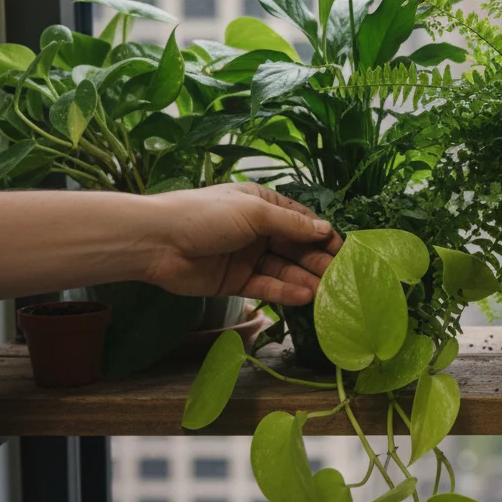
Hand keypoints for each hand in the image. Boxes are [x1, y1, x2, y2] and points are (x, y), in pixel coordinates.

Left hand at [144, 183, 342, 305]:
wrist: (156, 242)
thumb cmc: (207, 216)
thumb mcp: (254, 213)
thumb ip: (291, 224)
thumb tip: (325, 229)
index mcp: (262, 205)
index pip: (301, 221)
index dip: (323, 235)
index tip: (344, 252)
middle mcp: (258, 230)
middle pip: (295, 247)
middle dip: (317, 260)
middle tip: (340, 277)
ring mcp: (247, 257)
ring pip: (283, 269)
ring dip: (304, 279)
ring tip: (327, 291)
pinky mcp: (236, 282)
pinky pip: (266, 286)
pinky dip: (285, 291)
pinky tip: (304, 296)